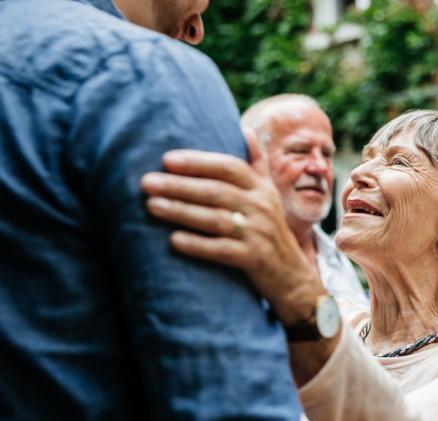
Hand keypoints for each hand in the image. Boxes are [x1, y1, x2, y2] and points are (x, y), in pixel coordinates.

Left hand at [140, 129, 324, 324]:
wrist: (291, 274)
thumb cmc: (270, 228)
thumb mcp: (269, 194)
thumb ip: (256, 163)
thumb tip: (245, 129)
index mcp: (261, 188)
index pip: (229, 167)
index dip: (199, 162)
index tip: (167, 159)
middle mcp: (261, 207)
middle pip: (216, 191)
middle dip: (179, 186)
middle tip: (146, 182)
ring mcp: (258, 233)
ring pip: (215, 219)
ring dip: (181, 212)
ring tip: (152, 206)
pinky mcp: (253, 259)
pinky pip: (222, 250)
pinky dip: (197, 245)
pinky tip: (173, 240)